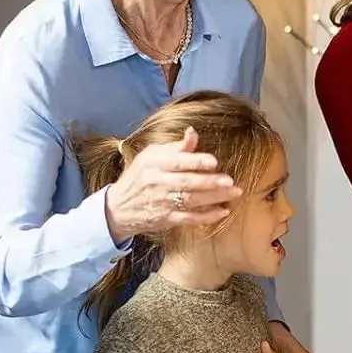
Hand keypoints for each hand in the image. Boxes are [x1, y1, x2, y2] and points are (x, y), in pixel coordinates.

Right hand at [104, 127, 241, 240]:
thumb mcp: (151, 157)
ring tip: (233, 193)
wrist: (119, 207)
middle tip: (230, 180)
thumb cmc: (140, 177)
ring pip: (190, 200)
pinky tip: (222, 212)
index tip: (214, 161)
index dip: (195, 161)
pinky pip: (189, 219)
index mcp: (152, 163)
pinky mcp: (165, 219)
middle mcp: (156, 182)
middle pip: (185, 182)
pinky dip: (207, 217)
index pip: (176, 162)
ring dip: (213, 198)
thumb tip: (193, 132)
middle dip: (209, 182)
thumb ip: (175, 148)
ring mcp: (161, 202)